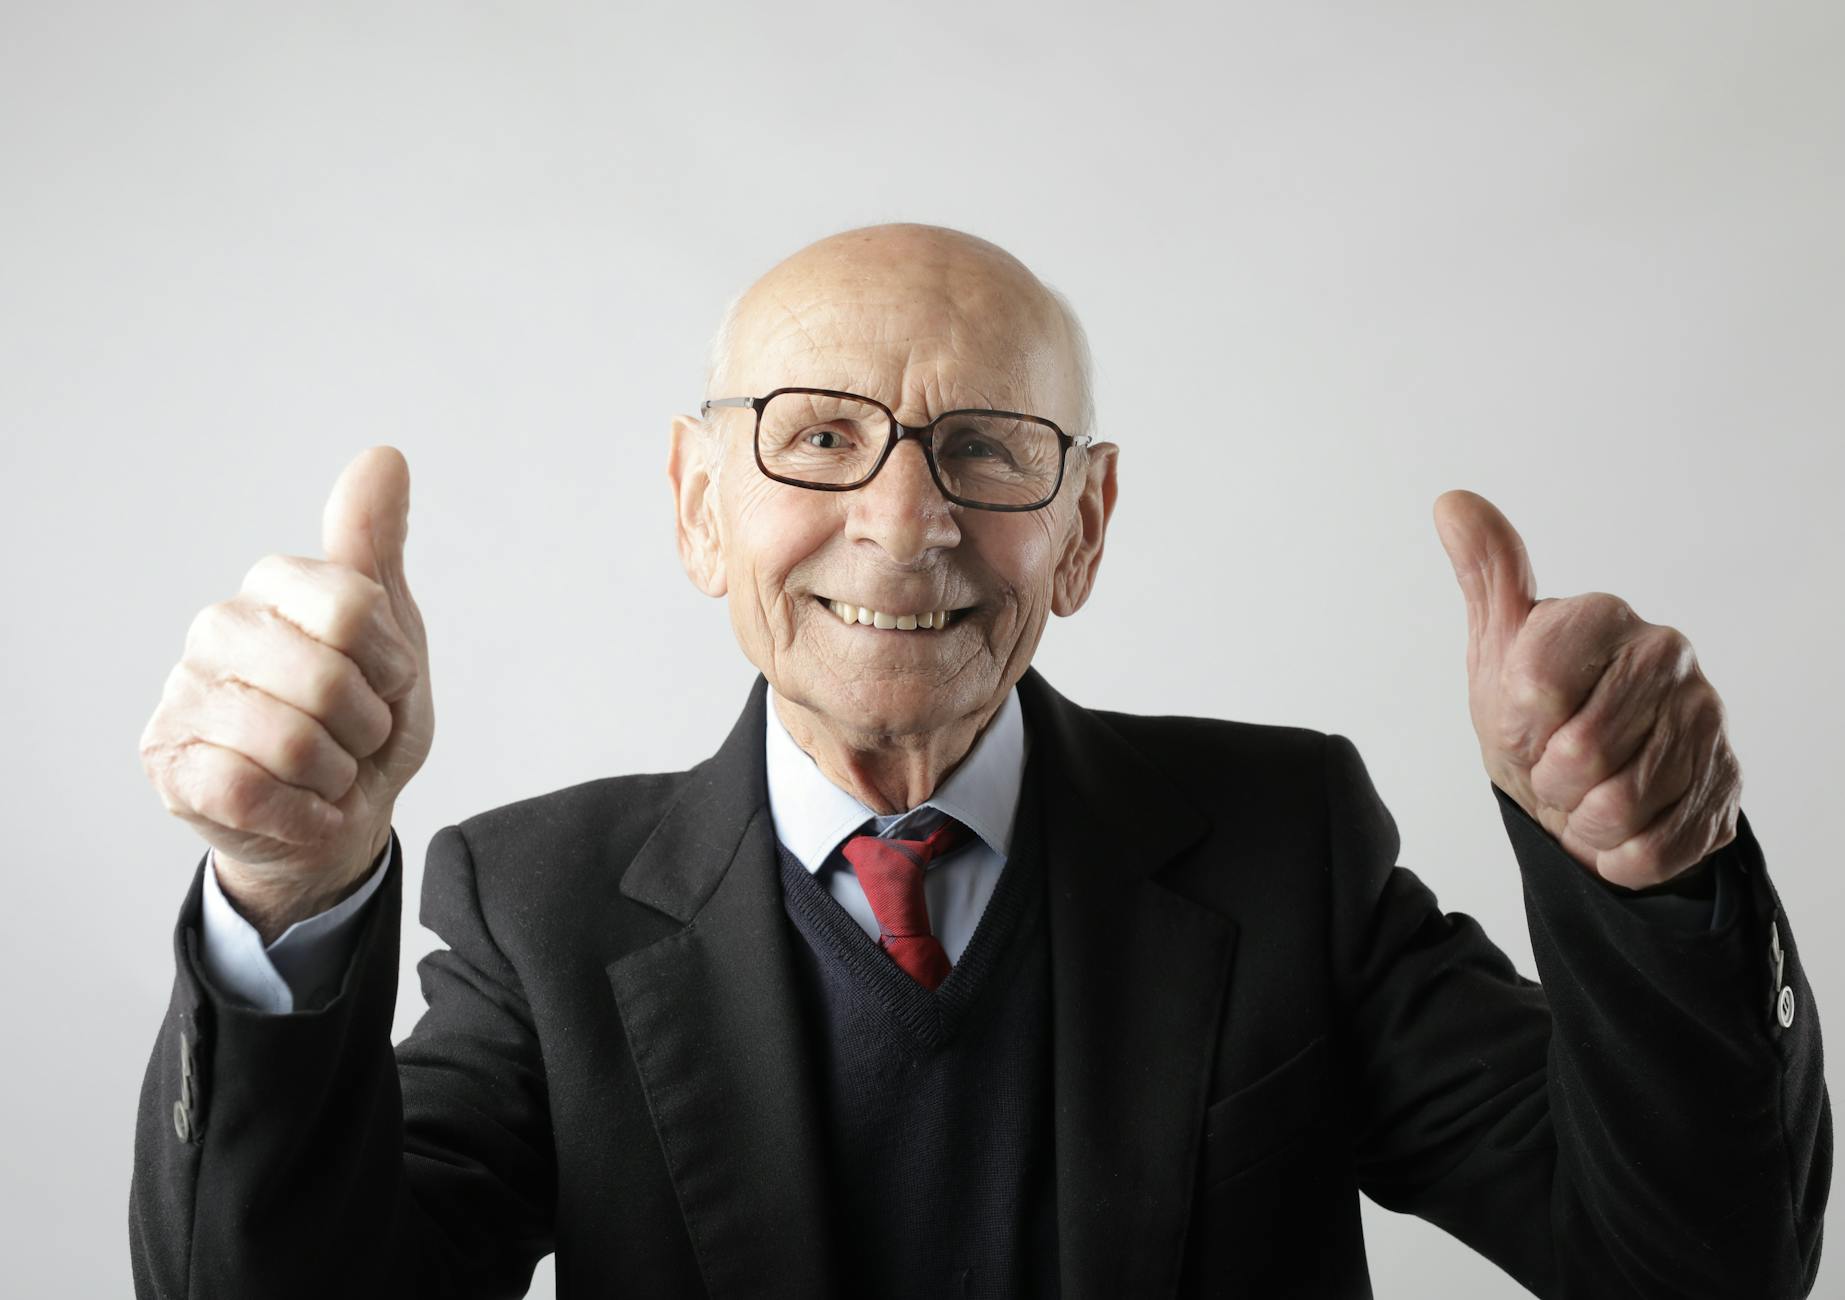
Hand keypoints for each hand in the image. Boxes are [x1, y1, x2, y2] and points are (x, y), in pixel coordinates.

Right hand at [140, 446, 433, 935]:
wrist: (343, 815)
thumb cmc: (364, 720)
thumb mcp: (392, 632)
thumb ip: (378, 547)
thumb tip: (384, 456)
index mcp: (275, 585)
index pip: (353, 606)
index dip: (390, 663)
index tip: (386, 680)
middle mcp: (218, 628)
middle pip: (326, 679)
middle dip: (366, 727)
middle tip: (356, 736)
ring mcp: (185, 695)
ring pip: (291, 742)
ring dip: (336, 775)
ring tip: (326, 770)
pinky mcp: (170, 763)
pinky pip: (252, 789)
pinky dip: (301, 811)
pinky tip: (299, 803)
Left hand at [1432, 489, 1739, 889]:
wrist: (1592, 783)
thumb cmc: (1539, 710)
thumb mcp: (1500, 647)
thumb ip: (1486, 577)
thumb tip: (1452, 504)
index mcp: (1603, 616)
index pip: (1534, 687)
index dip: (1515, 726)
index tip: (1520, 724)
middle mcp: (1666, 655)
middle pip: (1580, 752)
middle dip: (1548, 780)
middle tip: (1552, 769)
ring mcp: (1707, 718)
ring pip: (1620, 805)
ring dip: (1583, 819)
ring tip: (1584, 796)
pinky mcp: (1727, 783)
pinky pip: (1655, 846)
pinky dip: (1620, 854)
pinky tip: (1618, 828)